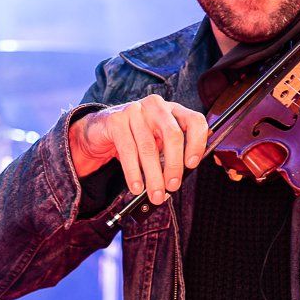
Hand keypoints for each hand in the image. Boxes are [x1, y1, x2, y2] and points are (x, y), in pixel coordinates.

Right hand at [68, 95, 208, 203]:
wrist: (101, 130)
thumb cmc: (137, 138)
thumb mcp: (159, 141)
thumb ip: (174, 153)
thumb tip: (182, 176)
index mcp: (173, 110)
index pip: (195, 121)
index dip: (197, 143)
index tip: (192, 164)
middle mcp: (156, 106)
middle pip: (173, 135)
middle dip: (174, 165)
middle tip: (172, 186)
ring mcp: (135, 110)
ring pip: (149, 147)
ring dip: (153, 176)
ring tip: (155, 194)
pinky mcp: (116, 121)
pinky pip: (128, 151)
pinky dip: (133, 173)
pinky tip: (137, 187)